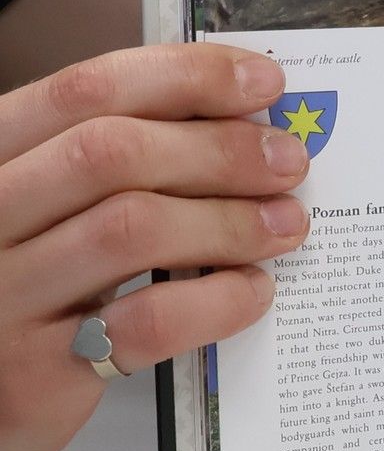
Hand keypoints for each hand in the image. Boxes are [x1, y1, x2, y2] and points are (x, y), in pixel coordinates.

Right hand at [0, 45, 309, 450]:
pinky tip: (251, 291)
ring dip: (230, 220)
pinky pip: (146, 322)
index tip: (264, 82)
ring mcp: (2, 297)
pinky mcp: (36, 373)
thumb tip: (240, 121)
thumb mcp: (39, 214)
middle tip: (288, 161)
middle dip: (220, 149)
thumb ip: (110, 166)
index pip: (84, 92)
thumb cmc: (15, 298)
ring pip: (131, 229)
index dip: (186, 77)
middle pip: (110, 154)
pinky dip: (217, 300)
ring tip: (285, 225)